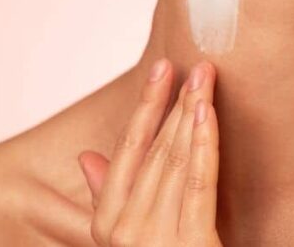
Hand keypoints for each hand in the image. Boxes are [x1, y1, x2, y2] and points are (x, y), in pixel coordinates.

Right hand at [78, 59, 222, 245]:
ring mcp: (155, 241)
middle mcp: (125, 232)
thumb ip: (110, 199)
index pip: (127, 151)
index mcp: (107, 226)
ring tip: (206, 78)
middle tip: (197, 64)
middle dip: (176, 103)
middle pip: (155, 151)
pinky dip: (204, 144)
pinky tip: (208, 114)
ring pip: (176, 161)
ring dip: (192, 113)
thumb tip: (86, 158)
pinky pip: (198, 184)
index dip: (145, 108)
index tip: (160, 70)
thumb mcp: (130, 238)